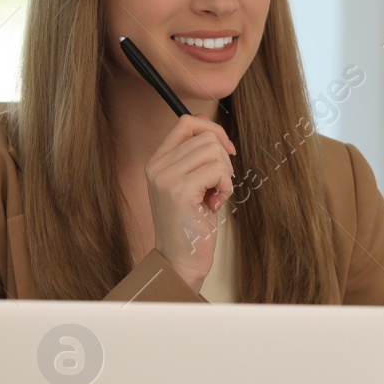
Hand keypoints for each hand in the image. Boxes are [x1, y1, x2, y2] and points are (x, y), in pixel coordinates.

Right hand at [146, 114, 235, 290]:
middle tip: (217, 186)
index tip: (226, 151)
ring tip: (214, 196)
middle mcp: (157, 166)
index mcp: (157, 161)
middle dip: (223, 159)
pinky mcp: (180, 191)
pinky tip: (214, 204)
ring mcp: (166, 177)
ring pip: (213, 150)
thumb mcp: (192, 185)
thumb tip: (214, 131)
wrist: (181, 261)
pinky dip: (226, 186)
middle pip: (205, 136)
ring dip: (225, 174)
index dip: (212, 130)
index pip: (186, 122)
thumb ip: (195, 158)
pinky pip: (218, 170)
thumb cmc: (191, 225)